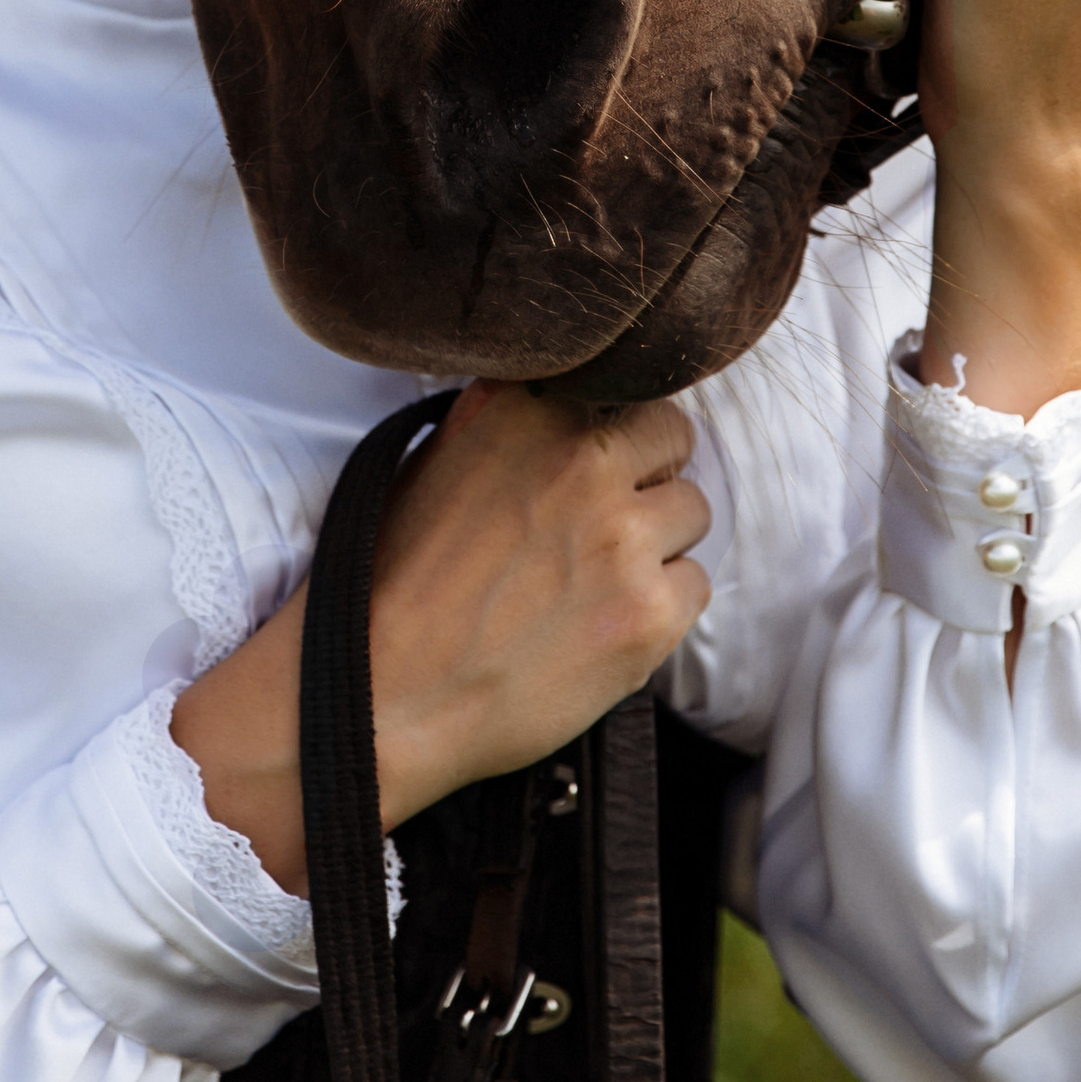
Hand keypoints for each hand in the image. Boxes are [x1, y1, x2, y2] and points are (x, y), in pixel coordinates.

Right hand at [172, 384, 708, 891]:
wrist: (385, 693)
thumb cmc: (394, 582)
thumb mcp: (432, 464)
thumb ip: (499, 415)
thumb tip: (549, 391)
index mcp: (531, 414)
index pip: (627, 388)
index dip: (613, 431)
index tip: (598, 463)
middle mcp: (585, 462)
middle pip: (674, 440)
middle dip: (648, 475)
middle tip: (608, 520)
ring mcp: (624, 539)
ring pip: (693, 513)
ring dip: (658, 541)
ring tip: (600, 579)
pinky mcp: (648, 614)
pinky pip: (695, 586)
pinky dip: (662, 604)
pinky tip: (606, 622)